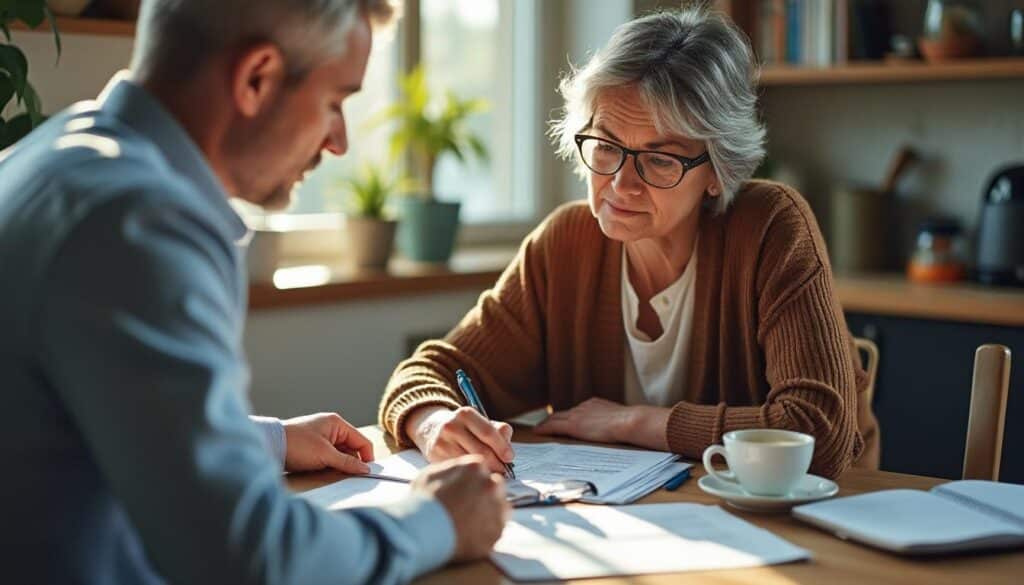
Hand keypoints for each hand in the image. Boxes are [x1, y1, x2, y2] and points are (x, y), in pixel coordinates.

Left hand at [282, 412, 373, 472]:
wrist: (268, 445)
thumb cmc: (296, 444)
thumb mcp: (325, 454)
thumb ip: (347, 462)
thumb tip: (365, 469)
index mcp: (337, 424)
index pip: (361, 441)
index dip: (366, 458)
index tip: (365, 474)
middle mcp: (331, 429)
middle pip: (351, 449)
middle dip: (351, 463)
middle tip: (348, 477)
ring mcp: (321, 438)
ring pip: (340, 455)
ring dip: (339, 466)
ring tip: (332, 475)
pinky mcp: (313, 448)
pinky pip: (328, 458)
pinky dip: (329, 466)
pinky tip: (324, 473)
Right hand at [406, 405, 513, 473]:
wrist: (432, 429)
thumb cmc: (465, 428)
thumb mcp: (481, 422)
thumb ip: (499, 431)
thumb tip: (508, 451)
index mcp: (465, 414)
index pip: (488, 432)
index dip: (502, 447)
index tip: (510, 458)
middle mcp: (451, 426)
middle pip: (481, 451)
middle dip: (496, 463)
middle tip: (504, 471)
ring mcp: (441, 442)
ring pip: (470, 463)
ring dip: (485, 471)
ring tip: (492, 474)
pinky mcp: (434, 456)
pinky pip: (459, 470)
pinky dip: (470, 474)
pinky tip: (476, 475)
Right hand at [411, 455, 509, 561]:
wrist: (423, 532)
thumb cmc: (423, 502)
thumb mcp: (430, 474)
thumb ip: (451, 469)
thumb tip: (459, 472)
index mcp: (475, 467)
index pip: (482, 470)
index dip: (472, 481)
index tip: (466, 491)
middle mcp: (491, 485)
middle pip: (495, 486)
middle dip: (485, 494)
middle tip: (468, 506)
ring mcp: (497, 508)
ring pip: (500, 507)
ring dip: (489, 512)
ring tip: (470, 522)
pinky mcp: (497, 531)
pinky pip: (497, 528)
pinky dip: (487, 531)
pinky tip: (472, 534)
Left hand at [534, 398, 669, 449]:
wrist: (630, 421)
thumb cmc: (631, 423)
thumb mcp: (620, 419)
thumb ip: (613, 422)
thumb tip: (617, 430)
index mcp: (595, 404)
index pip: (578, 411)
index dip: (569, 416)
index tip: (564, 421)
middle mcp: (584, 406)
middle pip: (564, 413)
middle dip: (554, 419)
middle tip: (544, 425)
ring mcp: (578, 414)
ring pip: (556, 418)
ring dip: (547, 424)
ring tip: (539, 429)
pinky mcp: (573, 425)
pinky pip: (553, 426)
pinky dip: (544, 428)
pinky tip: (537, 432)